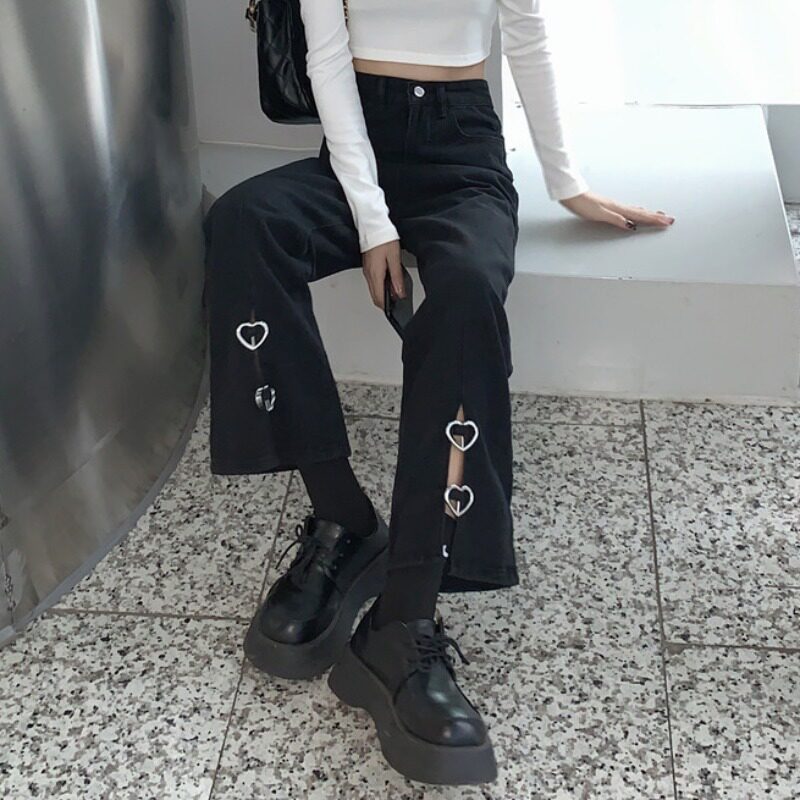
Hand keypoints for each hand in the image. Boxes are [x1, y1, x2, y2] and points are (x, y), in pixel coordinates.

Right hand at [362, 238, 403, 308]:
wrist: (373, 225)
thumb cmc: (384, 238)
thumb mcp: (395, 258)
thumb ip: (397, 277)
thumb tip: (400, 293)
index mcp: (375, 274)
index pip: (379, 298)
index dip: (387, 306)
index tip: (396, 307)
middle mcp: (369, 274)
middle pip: (375, 296)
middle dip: (385, 302)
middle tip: (397, 300)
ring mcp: (367, 271)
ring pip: (374, 289)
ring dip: (383, 293)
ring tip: (396, 289)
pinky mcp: (368, 267)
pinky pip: (373, 281)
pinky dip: (381, 285)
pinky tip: (389, 280)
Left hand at [558, 190, 674, 230]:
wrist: (573, 194)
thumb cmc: (583, 205)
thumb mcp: (599, 215)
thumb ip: (615, 220)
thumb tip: (630, 225)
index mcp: (618, 209)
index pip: (640, 216)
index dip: (654, 220)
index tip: (667, 222)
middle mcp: (619, 206)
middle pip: (641, 212)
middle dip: (656, 217)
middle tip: (669, 219)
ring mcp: (615, 206)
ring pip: (637, 211)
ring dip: (649, 214)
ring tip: (659, 215)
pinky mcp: (610, 206)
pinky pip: (629, 210)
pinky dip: (637, 212)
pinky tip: (637, 212)